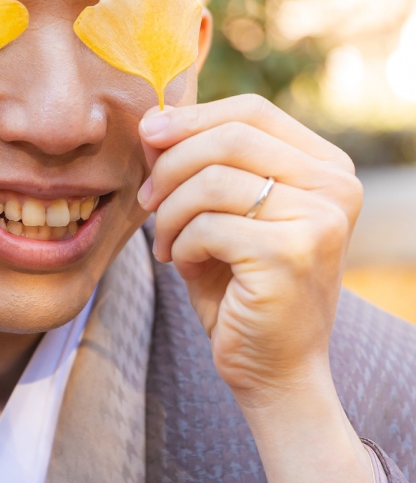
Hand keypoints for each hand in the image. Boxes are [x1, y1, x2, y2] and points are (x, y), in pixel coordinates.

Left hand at [137, 95, 362, 408]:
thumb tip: (154, 121)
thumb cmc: (243, 288)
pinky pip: (207, 226)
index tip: (147, 135)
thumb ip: (199, 164)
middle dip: (171, 164)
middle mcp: (336, 187)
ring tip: (167, 244)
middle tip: (147, 201)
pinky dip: (180, 246)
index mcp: (328, 167)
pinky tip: (187, 267)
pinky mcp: (290, 254)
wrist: (275, 371)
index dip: (192, 118)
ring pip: (211, 181)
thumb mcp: (223, 213)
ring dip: (171, 214)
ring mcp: (319, 219)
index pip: (253, 111)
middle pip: (231, 137)